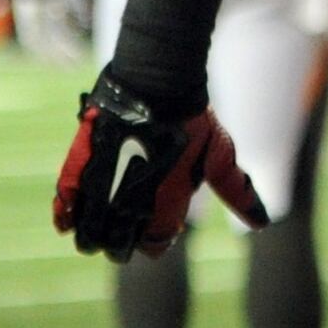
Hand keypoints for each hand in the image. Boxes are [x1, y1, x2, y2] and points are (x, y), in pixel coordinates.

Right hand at [54, 70, 267, 259]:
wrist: (157, 81)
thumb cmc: (192, 119)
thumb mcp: (220, 156)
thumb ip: (237, 192)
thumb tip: (263, 223)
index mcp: (167, 204)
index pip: (154, 244)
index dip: (156, 241)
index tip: (158, 228)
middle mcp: (133, 203)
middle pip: (119, 246)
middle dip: (122, 243)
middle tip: (125, 231)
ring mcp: (104, 185)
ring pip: (89, 233)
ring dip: (92, 235)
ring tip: (97, 226)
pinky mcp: (81, 165)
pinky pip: (65, 202)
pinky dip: (64, 215)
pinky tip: (67, 222)